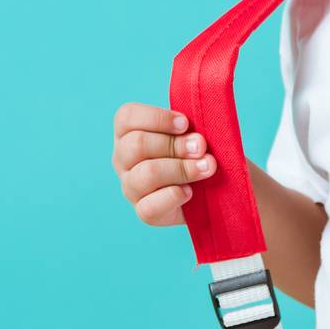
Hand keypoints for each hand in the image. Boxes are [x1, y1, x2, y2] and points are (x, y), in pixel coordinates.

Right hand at [111, 102, 218, 225]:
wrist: (205, 191)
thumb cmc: (194, 152)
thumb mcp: (189, 133)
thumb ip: (190, 130)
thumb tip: (197, 140)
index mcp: (127, 132)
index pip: (127, 117)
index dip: (157, 118)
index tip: (185, 124)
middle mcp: (123, 159)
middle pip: (137, 144)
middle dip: (175, 144)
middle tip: (201, 147)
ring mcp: (130, 186)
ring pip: (146, 173)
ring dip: (181, 169)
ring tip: (206, 167)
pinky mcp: (143, 211)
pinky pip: (150, 207)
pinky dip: (174, 196)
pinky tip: (190, 191)